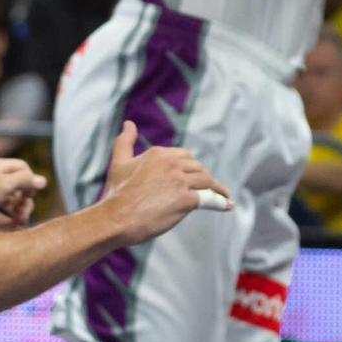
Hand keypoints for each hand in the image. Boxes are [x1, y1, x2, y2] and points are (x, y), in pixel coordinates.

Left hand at [0, 155, 43, 227]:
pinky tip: (11, 228)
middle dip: (26, 201)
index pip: (22, 167)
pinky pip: (1, 216)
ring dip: (20, 213)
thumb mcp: (4, 184)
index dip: (31, 180)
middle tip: (24, 211)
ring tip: (20, 222)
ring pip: (11, 204)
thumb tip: (42, 181)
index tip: (30, 193)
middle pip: (19, 188)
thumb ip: (25, 180)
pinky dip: (8, 222)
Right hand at [101, 121, 231, 241]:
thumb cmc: (115, 194)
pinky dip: (219, 202)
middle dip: (205, 178)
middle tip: (212, 188)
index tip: (197, 175)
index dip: (191, 167)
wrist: (114, 218)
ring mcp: (179, 181)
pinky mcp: (185, 200)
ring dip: (217, 189)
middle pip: (198, 168)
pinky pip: (208, 199)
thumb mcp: (119, 162)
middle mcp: (171, 164)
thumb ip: (125, 141)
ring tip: (224, 196)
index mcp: (159, 154)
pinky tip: (227, 205)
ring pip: (206, 181)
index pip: (184, 156)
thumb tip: (128, 123)